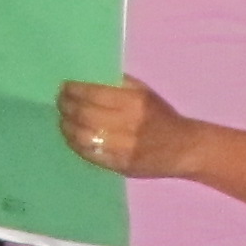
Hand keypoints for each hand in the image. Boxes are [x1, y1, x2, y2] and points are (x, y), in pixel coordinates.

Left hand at [59, 77, 202, 178]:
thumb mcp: (145, 93)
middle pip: (85, 114)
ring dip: (67, 127)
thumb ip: (119, 85)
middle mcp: (128, 125)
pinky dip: (76, 144)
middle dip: (66, 107)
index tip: (64, 87)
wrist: (185, 149)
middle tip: (60, 102)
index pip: (94, 94)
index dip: (74, 90)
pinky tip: (72, 137)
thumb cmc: (162, 116)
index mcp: (135, 102)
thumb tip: (88, 79)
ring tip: (63, 120)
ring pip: (83, 136)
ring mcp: (124, 148)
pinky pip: (90, 155)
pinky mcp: (121, 165)